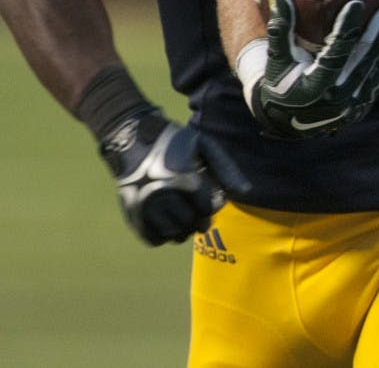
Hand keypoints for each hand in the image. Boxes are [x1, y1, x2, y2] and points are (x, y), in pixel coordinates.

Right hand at [98, 109, 250, 245]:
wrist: (132, 140)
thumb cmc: (174, 141)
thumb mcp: (204, 145)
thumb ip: (226, 168)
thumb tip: (246, 192)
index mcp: (183, 179)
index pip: (207, 209)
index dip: (213, 203)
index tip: (209, 192)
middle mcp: (163, 197)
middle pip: (192, 225)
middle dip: (200, 217)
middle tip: (196, 204)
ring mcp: (145, 209)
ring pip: (174, 235)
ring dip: (184, 227)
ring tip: (183, 210)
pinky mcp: (133, 217)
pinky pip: (155, 239)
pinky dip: (164, 233)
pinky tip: (167, 217)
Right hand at [244, 0, 378, 139]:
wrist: (286, 120)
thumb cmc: (280, 82)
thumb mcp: (276, 60)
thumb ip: (280, 31)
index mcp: (312, 88)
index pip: (335, 54)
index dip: (346, 28)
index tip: (356, 4)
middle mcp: (334, 101)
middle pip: (363, 61)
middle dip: (377, 33)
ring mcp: (350, 108)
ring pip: (376, 73)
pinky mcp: (360, 110)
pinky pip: (377, 83)